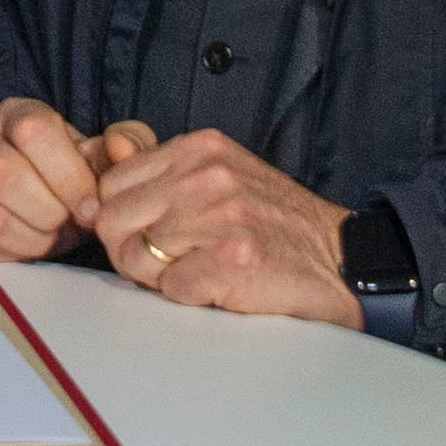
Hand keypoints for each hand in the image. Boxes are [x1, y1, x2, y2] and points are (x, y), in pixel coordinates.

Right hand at [0, 99, 155, 261]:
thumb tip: (120, 146)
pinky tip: (17, 249)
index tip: (90, 209)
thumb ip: (124, 146)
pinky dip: (0, 255)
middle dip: (46, 214)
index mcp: (18, 115)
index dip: (68, 176)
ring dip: (27, 240)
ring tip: (45, 240)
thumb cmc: (59, 179)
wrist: (3, 197)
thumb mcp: (94, 158)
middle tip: (65, 228)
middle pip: (3, 174)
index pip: (33, 131)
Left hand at [89, 129, 360, 323]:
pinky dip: (191, 297)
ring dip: (164, 278)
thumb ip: (157, 170)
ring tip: (203, 271)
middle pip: (113, 222)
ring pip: (137, 259)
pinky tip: (220, 286)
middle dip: (132, 252)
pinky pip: (171, 289)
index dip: (123, 221)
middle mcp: (207, 174)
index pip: (111, 185)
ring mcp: (222, 214)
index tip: (153, 235)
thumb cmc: (270, 225)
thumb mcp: (215, 179)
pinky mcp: (234, 258)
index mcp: (198, 148)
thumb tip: (106, 149)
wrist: (338, 261)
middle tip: (174, 262)